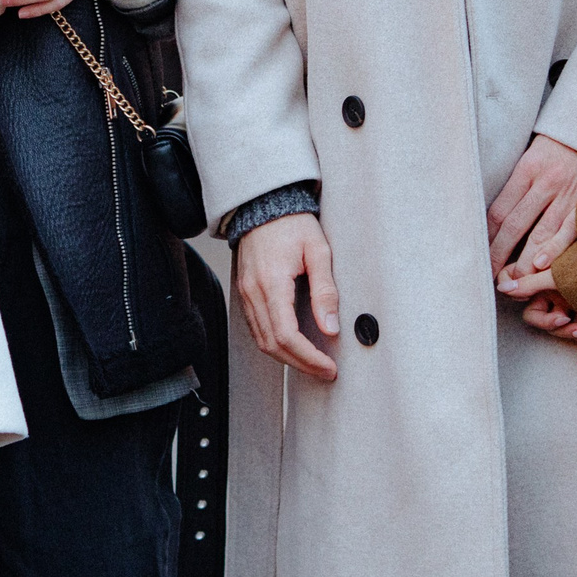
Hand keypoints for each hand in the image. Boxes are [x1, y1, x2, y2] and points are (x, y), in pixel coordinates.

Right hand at [233, 211, 339, 381]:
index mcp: (272, 282)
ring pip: (262, 341)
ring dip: (287, 358)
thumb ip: (325, 290)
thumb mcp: (318, 251)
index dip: (308, 357)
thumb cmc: (293, 224)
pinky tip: (294, 346)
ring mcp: (246, 294)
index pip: (286, 334)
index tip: (328, 366)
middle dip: (300, 364)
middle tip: (325, 371)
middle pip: (272, 345)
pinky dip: (275, 344)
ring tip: (313, 363)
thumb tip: (331, 327)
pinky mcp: (245, 293)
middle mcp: (253, 292)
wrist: (265, 205)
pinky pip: (256, 329)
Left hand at [486, 134, 576, 278]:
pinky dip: (555, 249)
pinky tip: (542, 265)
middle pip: (515, 224)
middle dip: (500, 253)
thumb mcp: (530, 158)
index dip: (487, 235)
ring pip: (541, 232)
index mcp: (526, 170)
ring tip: (513, 280)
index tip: (479, 253)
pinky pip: (570, 230)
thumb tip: (495, 221)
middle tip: (491, 275)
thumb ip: (516, 186)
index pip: (500, 209)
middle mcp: (545, 183)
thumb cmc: (555, 148)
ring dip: (525, 260)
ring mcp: (567, 194)